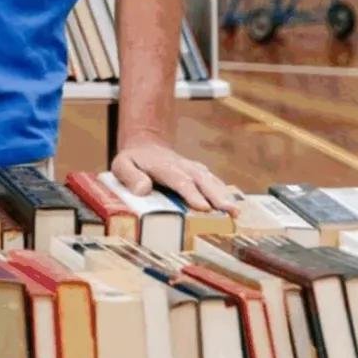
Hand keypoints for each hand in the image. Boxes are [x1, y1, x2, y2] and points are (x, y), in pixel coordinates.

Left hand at [111, 136, 239, 211]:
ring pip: (211, 181)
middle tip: (229, 211)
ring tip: (236, 212)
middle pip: (201, 180)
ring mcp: (193, 169)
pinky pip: (214, 182)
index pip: (179, 180)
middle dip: (216, 196)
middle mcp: (182, 166)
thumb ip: (130, 176)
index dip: (191, 193)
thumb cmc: (133, 160)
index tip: (203, 206)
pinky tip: (235, 205)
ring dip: (224, 195)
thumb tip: (143, 189)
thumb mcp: (121, 165)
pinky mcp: (200, 173)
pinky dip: (225, 192)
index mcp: (163, 166)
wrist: (147, 146)